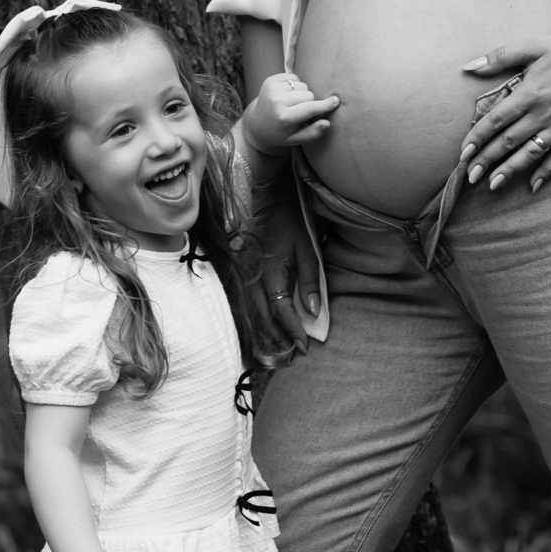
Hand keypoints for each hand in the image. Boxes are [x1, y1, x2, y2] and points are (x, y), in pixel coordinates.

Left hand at [244, 73, 339, 157]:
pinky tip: (287, 95)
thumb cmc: (279, 133)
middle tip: (299, 111)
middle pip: (309, 94)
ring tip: (291, 103)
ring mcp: (272, 89)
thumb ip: (312, 133)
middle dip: (309, 102)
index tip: (336, 101)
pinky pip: (294, 77)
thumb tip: (327, 123)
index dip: (325, 105)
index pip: (309, 109)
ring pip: (303, 85)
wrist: (256, 122)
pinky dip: (294, 85)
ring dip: (301, 93)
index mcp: (283, 118)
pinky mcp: (270, 80)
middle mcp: (276, 101)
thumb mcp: (295, 139)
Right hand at [251, 172, 322, 356]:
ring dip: (261, 335)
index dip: (293, 331)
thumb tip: (314, 311)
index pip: (281, 310)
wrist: (266, 191)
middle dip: (275, 342)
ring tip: (273, 354)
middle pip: (260, 318)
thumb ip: (310, 280)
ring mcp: (240, 272)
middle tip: (288, 360)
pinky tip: (257, 332)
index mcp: (270, 271)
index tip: (305, 348)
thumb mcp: (308, 247)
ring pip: (247, 313)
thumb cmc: (291, 218)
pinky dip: (250, 319)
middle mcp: (251, 275)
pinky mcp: (236, 269)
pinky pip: (241, 301)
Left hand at [458, 25, 550, 193]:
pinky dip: (546, 172)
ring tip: (493, 185)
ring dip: (511, 170)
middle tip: (470, 175)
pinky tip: (533, 185)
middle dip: (487, 160)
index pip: (496, 121)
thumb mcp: (531, 45)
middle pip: (509, 142)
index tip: (463, 153)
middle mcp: (543, 113)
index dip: (477, 138)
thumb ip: (499, 57)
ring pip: (531, 153)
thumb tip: (469, 66)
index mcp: (530, 93)